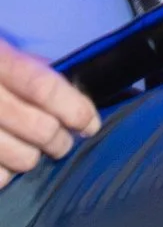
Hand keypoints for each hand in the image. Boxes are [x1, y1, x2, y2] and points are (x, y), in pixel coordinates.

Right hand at [0, 42, 97, 187]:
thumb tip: (76, 97)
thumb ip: (32, 68)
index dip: (76, 109)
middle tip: (62, 142)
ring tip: (30, 152)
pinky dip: (4, 175)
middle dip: (60, 141)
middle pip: (39, 128)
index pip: (45, 88)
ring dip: (32, 159)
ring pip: (19, 158)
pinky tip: (2, 162)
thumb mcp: (0, 51)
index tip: (90, 124)